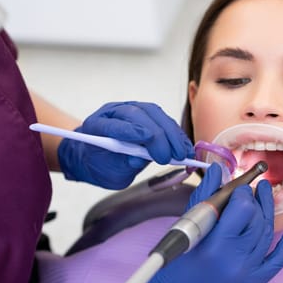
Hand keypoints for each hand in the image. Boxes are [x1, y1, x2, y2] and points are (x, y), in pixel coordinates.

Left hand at [57, 101, 193, 189]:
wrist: (99, 158)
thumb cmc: (101, 164)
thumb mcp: (109, 171)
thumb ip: (123, 163)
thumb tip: (140, 158)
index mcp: (97, 125)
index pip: (114, 124)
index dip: (131, 130)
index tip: (148, 139)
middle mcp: (114, 112)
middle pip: (139, 116)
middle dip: (158, 135)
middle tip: (169, 156)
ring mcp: (132, 110)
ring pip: (155, 115)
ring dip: (172, 134)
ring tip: (183, 153)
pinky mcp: (147, 115)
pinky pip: (164, 120)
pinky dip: (176, 134)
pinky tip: (185, 147)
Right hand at [140, 164, 282, 282]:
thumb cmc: (175, 268)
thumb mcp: (186, 230)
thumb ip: (204, 198)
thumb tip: (216, 171)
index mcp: (216, 246)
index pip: (242, 208)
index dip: (241, 192)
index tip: (235, 187)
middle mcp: (237, 260)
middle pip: (256, 218)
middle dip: (252, 199)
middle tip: (246, 189)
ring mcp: (249, 271)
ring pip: (267, 232)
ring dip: (266, 209)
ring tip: (263, 192)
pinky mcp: (256, 280)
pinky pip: (280, 256)